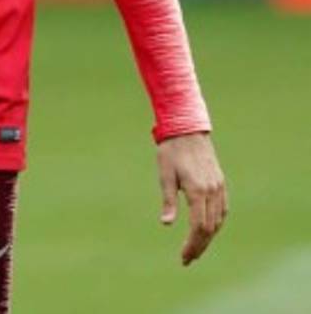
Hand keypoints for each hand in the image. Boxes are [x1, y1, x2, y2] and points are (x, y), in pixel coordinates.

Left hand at [157, 132, 226, 265]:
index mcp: (197, 190)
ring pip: (218, 221)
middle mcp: (212, 191)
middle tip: (187, 259)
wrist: (187, 128)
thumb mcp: (165, 174)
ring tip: (195, 249)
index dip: (192, 245)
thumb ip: (168, 200)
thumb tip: (166, 224)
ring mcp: (219, 187)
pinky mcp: (220, 182)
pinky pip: (222, 210)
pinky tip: (208, 230)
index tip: (183, 257)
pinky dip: (216, 224)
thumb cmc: (171, 151)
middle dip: (199, 246)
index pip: (198, 227)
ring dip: (208, 238)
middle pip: (210, 228)